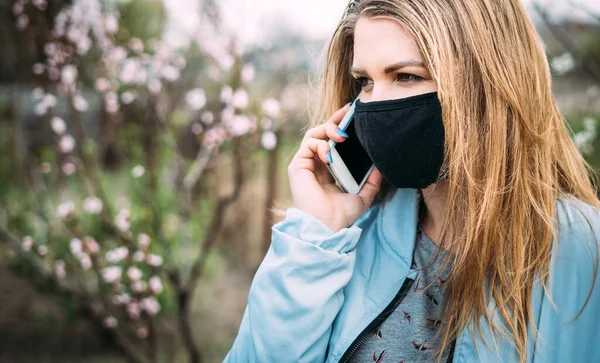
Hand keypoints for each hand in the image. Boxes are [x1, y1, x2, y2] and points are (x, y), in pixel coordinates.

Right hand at [288, 104, 382, 232]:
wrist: (326, 227)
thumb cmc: (341, 216)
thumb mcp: (363, 196)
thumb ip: (372, 181)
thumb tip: (382, 165)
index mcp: (329, 169)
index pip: (334, 141)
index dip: (343, 126)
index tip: (355, 115)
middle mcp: (316, 164)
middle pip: (324, 133)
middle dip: (336, 120)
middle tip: (349, 113)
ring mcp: (306, 164)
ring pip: (314, 134)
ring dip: (328, 129)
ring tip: (342, 135)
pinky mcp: (297, 166)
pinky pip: (308, 144)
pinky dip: (320, 144)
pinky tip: (330, 154)